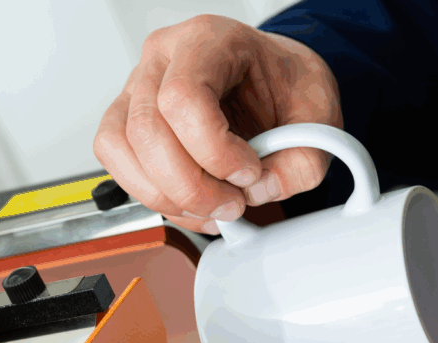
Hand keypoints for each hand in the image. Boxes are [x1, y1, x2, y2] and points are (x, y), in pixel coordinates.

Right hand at [93, 15, 341, 233]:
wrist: (274, 81)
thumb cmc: (286, 86)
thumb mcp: (319, 117)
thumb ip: (302, 161)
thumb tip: (258, 190)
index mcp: (210, 40)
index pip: (184, 97)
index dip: (214, 150)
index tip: (249, 171)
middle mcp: (164, 58)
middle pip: (148, 131)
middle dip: (191, 186)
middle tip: (232, 203)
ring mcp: (137, 87)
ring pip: (124, 150)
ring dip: (168, 196)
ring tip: (213, 206)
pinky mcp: (127, 120)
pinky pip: (118, 162)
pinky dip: (153, 195)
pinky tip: (189, 202)